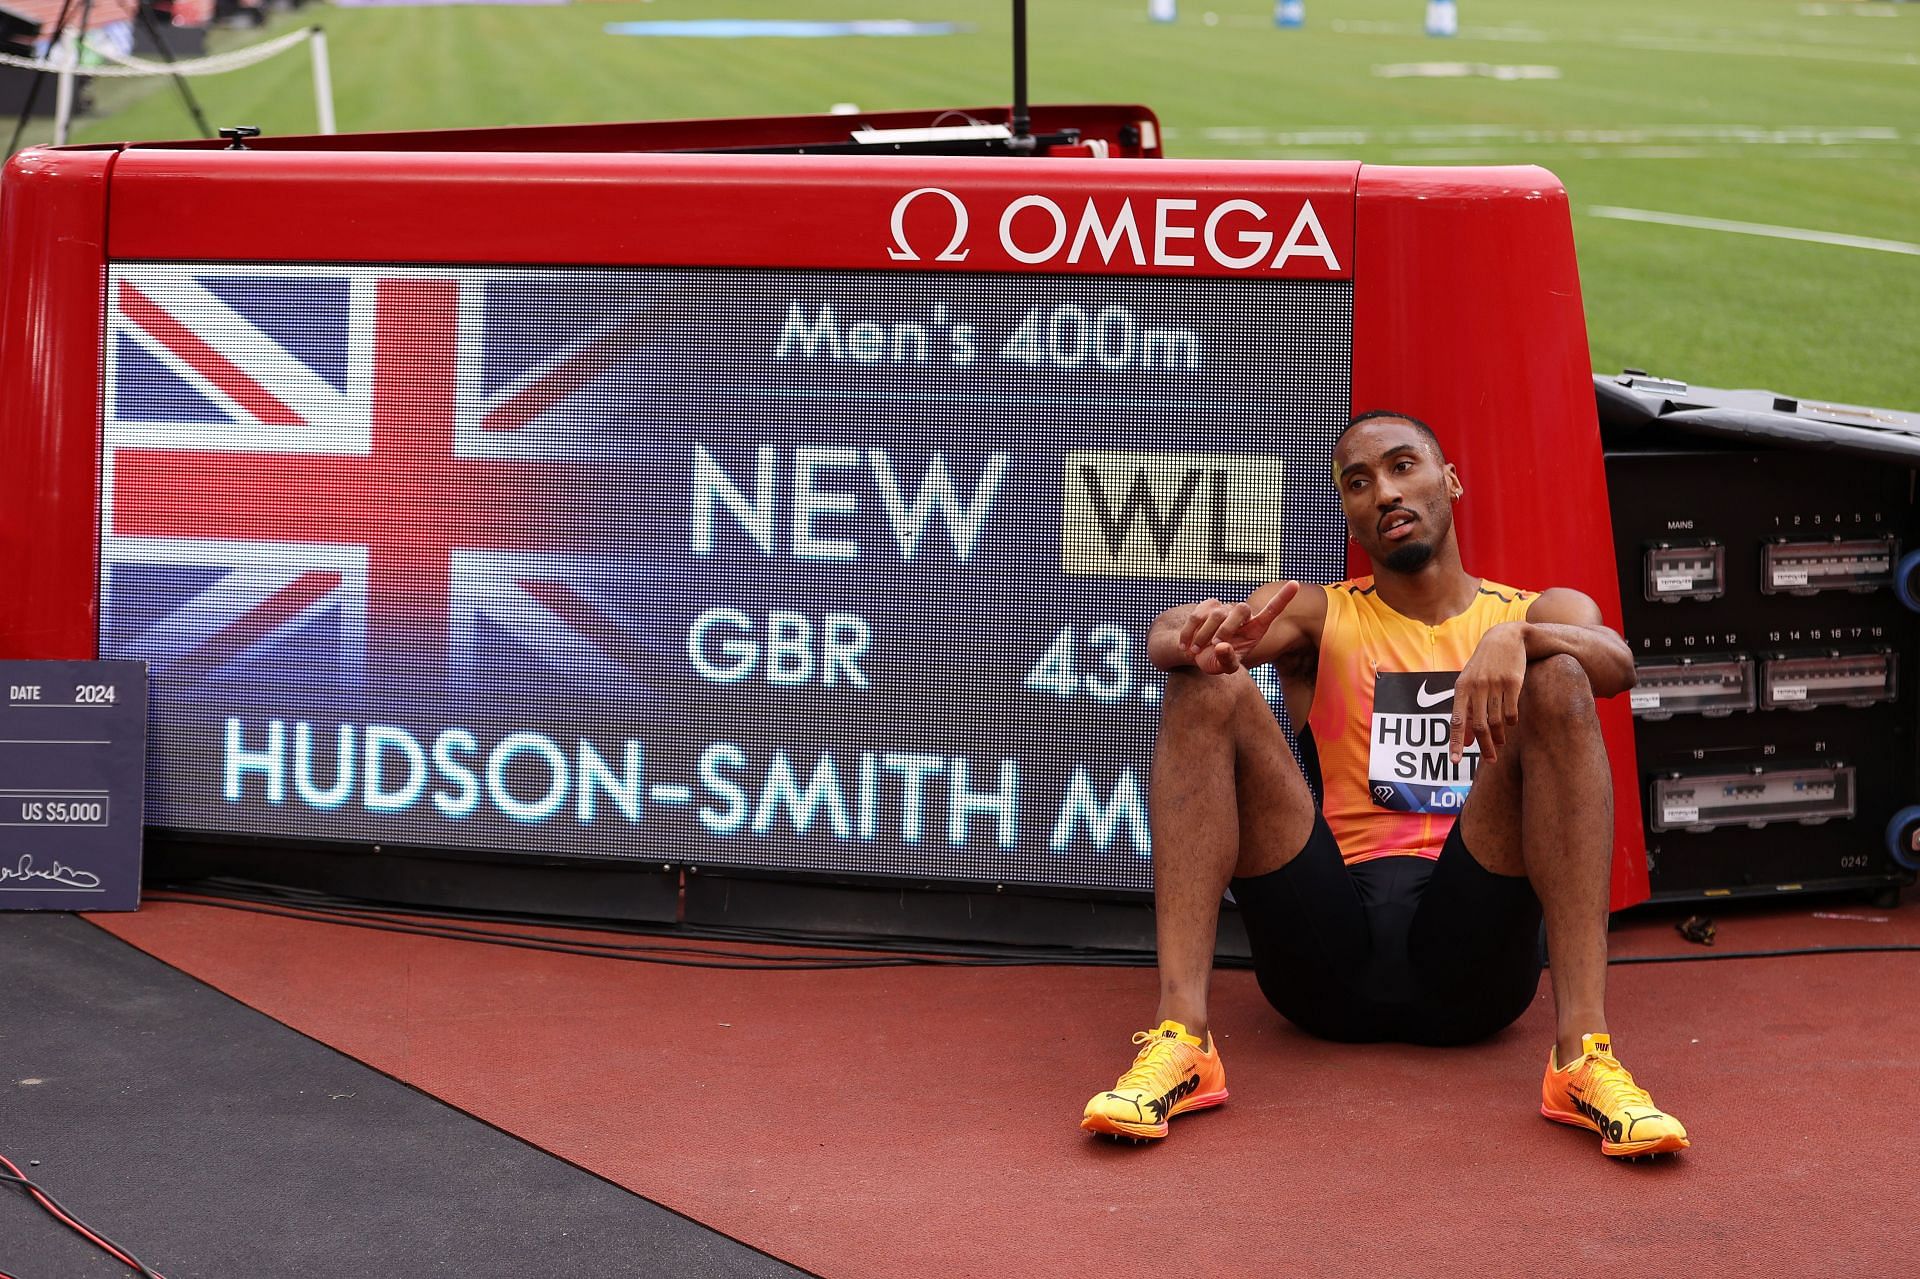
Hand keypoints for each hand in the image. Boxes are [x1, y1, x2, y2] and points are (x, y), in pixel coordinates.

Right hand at [1178, 583, 1298, 674]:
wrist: (1196, 654)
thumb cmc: (1217, 661)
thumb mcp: (1224, 668)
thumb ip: (1227, 660)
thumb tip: (1222, 646)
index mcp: (1255, 629)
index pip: (1271, 610)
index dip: (1283, 597)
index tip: (1295, 584)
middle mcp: (1243, 615)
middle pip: (1241, 609)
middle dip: (1226, 629)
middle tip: (1215, 646)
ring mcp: (1225, 607)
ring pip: (1216, 614)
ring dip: (1203, 636)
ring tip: (1195, 651)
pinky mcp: (1207, 605)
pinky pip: (1197, 616)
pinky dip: (1189, 633)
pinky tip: (1185, 646)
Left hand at [1450, 623, 1525, 762]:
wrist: (1505, 638)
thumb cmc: (1484, 666)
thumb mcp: (1469, 684)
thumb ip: (1465, 711)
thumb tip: (1466, 741)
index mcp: (1461, 688)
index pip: (1456, 721)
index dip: (1455, 742)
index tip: (1455, 761)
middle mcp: (1477, 687)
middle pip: (1480, 726)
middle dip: (1484, 747)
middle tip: (1490, 760)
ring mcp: (1495, 684)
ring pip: (1497, 721)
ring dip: (1499, 736)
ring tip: (1500, 743)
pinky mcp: (1513, 682)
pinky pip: (1512, 712)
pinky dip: (1511, 722)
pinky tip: (1510, 724)